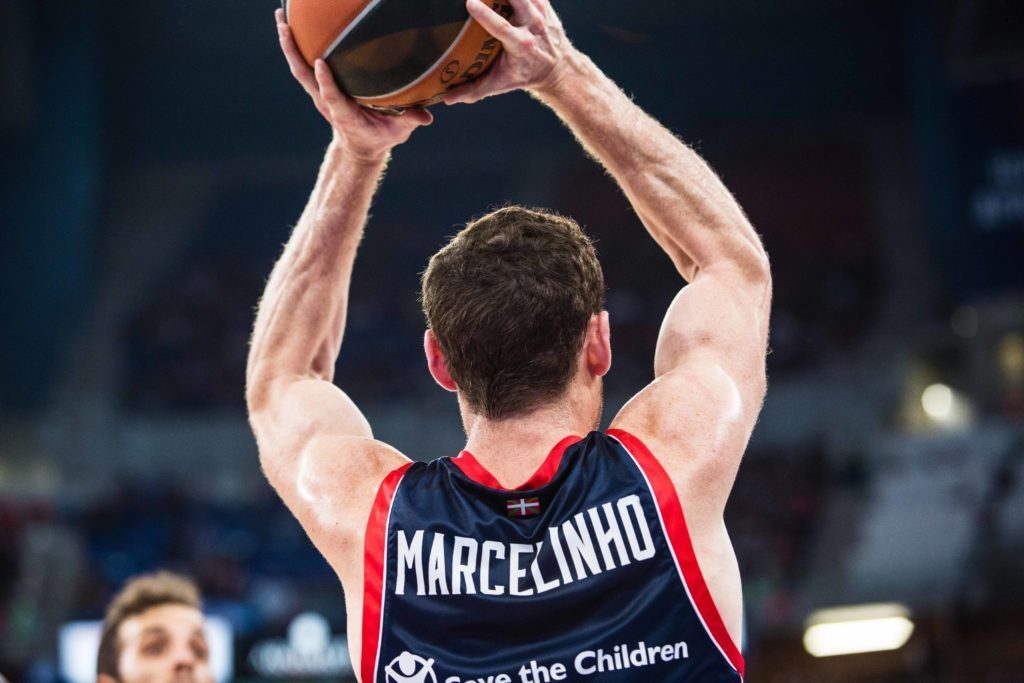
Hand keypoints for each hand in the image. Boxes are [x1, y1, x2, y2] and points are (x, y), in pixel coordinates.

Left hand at [275, 9, 431, 160]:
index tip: (320, 61)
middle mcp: (326, 101)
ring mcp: (319, 93)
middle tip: (284, 23)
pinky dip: (296, 45)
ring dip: (288, 42)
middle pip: (303, 75)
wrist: (360, 146)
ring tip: (281, 15)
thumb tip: (426, 116)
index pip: (331, 96)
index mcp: (343, 113)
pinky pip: (303, 65)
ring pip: (299, 67)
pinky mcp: (319, 87)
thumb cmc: (380, 136)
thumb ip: (409, 121)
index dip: (325, 80)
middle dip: (292, 50)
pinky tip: (293, 24)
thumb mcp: (397, 132)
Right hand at [444, 0, 575, 104]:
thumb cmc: (524, 75)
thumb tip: (447, 98)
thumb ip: (474, 89)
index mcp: (521, 45)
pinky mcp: (543, 2)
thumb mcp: (500, 84)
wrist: (558, 68)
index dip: (485, 15)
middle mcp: (533, 25)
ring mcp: (540, 11)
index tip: (470, 3)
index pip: (502, 27)